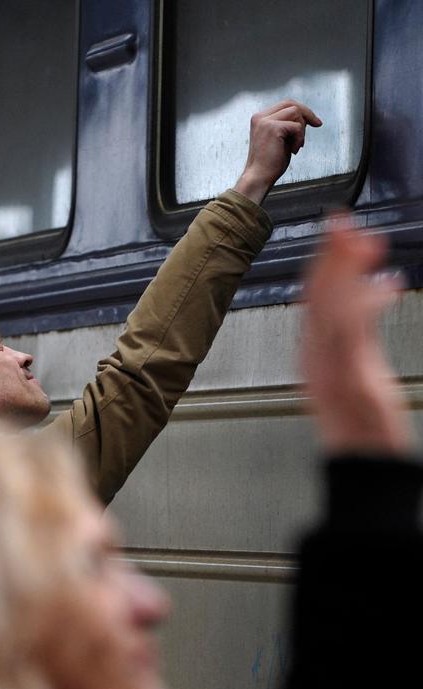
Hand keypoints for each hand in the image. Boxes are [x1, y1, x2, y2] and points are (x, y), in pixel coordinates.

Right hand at [234, 100, 321, 204]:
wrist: (259, 177)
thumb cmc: (270, 162)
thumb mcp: (279, 139)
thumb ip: (287, 126)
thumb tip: (306, 117)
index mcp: (259, 118)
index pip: (285, 104)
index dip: (302, 110)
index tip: (314, 122)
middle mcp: (260, 117)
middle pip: (291, 103)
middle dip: (307, 113)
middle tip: (318, 124)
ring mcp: (265, 121)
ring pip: (296, 112)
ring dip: (302, 129)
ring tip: (297, 145)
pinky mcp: (272, 128)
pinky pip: (296, 126)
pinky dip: (299, 139)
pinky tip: (293, 150)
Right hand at [300, 216, 411, 454]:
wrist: (362, 459)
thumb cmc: (361, 420)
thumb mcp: (359, 363)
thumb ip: (362, 324)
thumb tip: (379, 284)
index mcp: (314, 349)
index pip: (313, 294)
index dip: (324, 259)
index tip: (337, 230)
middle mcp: (317, 353)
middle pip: (317, 295)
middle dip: (331, 255)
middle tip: (343, 222)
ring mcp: (332, 365)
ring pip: (331, 307)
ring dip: (345, 272)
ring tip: (362, 243)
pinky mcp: (352, 377)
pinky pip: (351, 334)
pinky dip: (362, 305)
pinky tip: (380, 286)